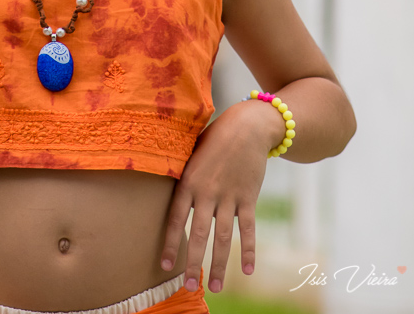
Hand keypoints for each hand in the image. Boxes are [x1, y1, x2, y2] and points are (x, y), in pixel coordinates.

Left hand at [160, 106, 268, 294]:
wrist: (246, 126)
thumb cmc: (214, 139)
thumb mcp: (191, 153)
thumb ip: (182, 177)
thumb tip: (166, 196)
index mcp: (188, 181)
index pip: (175, 218)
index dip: (170, 243)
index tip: (164, 266)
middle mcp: (207, 191)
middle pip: (198, 234)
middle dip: (193, 263)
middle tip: (189, 287)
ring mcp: (229, 196)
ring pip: (222, 237)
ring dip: (219, 265)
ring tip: (216, 288)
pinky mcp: (248, 197)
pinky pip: (248, 228)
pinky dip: (248, 250)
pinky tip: (247, 270)